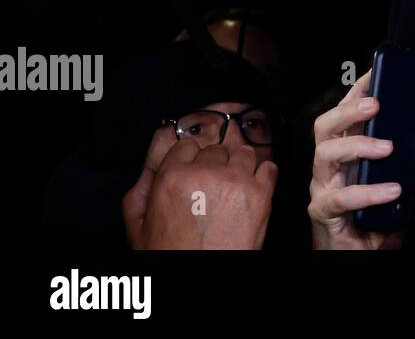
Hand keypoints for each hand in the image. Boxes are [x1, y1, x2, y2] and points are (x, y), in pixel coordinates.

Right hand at [122, 138, 277, 249]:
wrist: (200, 276)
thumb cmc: (173, 254)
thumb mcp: (139, 228)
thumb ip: (139, 194)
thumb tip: (149, 172)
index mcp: (173, 178)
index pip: (188, 146)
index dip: (192, 159)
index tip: (196, 169)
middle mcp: (205, 174)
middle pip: (217, 150)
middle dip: (216, 165)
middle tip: (214, 187)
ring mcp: (235, 182)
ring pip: (244, 153)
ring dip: (241, 167)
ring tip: (234, 188)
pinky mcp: (260, 194)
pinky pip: (269, 168)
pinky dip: (264, 176)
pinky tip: (254, 189)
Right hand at [308, 70, 414, 249]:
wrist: (354, 252)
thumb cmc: (369, 214)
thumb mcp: (397, 183)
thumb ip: (412, 161)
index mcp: (344, 152)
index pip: (344, 114)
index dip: (355, 91)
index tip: (373, 73)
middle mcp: (329, 165)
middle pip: (325, 127)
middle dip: (349, 110)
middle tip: (375, 103)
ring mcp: (323, 186)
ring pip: (325, 154)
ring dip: (358, 145)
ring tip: (387, 147)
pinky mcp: (324, 211)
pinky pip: (341, 197)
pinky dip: (369, 191)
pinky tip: (392, 189)